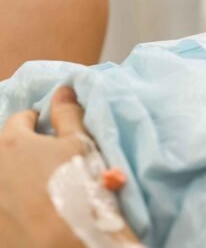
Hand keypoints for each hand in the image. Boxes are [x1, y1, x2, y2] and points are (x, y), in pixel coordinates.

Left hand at [0, 87, 88, 247]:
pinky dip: (11, 203)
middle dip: (23, 150)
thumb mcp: (80, 144)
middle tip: (48, 162)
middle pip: (6, 148)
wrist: (63, 244)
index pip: (20, 119)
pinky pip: (5, 203)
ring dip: (16, 177)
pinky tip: (31, 211)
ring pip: (4, 177)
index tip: (51, 132)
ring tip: (41, 189)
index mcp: (13, 141)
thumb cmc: (76, 188)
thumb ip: (69, 114)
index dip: (38, 121)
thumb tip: (63, 89)